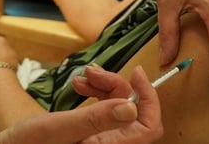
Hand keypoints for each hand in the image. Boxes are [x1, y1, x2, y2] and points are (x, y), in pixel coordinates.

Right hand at [0, 66, 162, 143]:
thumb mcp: (60, 128)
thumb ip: (95, 118)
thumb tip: (131, 106)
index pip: (148, 127)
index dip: (148, 99)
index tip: (135, 74)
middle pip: (133, 112)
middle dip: (116, 86)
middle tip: (92, 71)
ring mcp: (100, 140)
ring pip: (118, 107)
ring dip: (104, 86)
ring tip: (81, 77)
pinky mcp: (91, 134)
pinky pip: (104, 110)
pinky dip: (95, 93)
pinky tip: (79, 85)